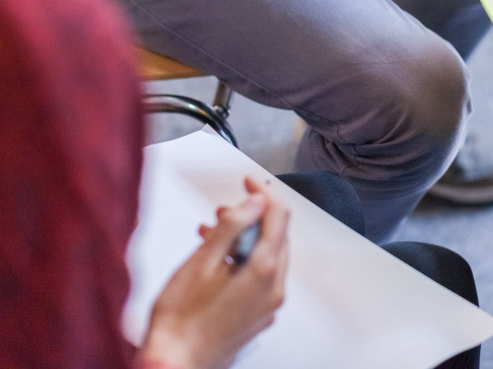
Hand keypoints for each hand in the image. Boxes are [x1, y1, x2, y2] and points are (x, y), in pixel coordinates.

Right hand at [139, 177, 290, 368]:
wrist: (174, 365)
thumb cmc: (180, 321)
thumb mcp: (202, 261)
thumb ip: (233, 226)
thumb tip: (255, 201)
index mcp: (265, 271)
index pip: (279, 216)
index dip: (263, 193)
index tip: (248, 181)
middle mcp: (274, 289)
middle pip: (276, 237)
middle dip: (252, 217)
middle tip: (222, 211)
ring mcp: (268, 306)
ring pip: (267, 257)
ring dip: (245, 239)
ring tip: (212, 233)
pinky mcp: (258, 316)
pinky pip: (259, 278)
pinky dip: (243, 261)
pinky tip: (217, 260)